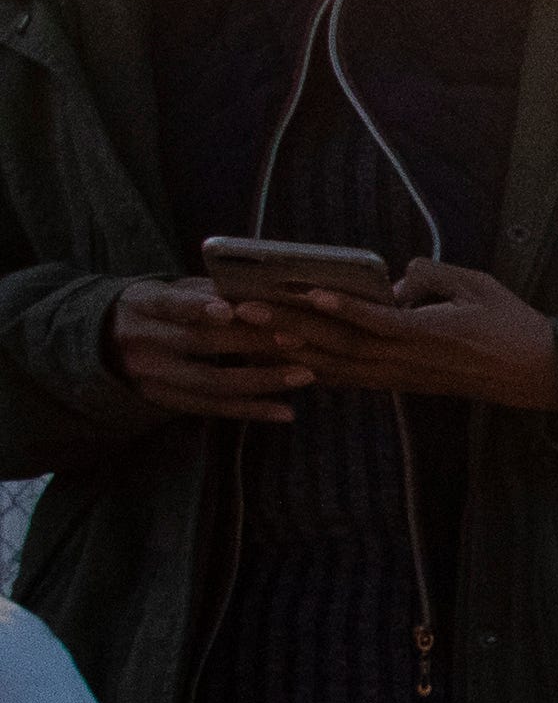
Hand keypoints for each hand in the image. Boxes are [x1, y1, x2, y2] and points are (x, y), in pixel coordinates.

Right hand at [103, 279, 312, 425]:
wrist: (108, 344)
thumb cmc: (163, 308)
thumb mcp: (173, 290)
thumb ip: (209, 290)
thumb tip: (264, 290)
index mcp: (142, 304)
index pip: (169, 305)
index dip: (197, 308)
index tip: (231, 310)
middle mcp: (143, 341)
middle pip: (198, 344)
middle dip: (250, 342)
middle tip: (297, 339)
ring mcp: (152, 376)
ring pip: (210, 383)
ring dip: (261, 380)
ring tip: (305, 375)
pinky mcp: (166, 401)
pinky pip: (213, 408)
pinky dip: (251, 410)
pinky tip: (286, 411)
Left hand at [255, 260, 557, 413]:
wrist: (536, 373)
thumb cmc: (512, 323)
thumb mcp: (479, 285)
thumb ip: (432, 275)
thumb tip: (393, 278)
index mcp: (433, 334)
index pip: (380, 321)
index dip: (344, 309)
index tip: (310, 294)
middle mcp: (410, 360)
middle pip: (342, 345)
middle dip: (291, 326)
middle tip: (246, 310)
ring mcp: (402, 376)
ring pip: (337, 366)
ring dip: (291, 350)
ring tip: (251, 335)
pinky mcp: (401, 384)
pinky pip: (350, 379)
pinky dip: (315, 371)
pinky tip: (284, 362)